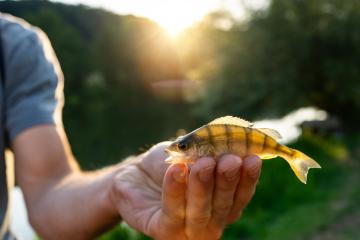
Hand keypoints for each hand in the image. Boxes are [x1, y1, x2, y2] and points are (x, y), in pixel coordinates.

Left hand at [110, 142, 261, 239]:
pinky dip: (175, 190)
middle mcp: (209, 221)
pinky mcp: (163, 230)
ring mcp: (186, 230)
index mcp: (221, 204)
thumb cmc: (168, 164)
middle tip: (229, 160)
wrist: (134, 174)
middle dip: (227, 182)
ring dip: (203, 186)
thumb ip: (212, 151)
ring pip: (200, 212)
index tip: (252, 158)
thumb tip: (235, 144)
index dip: (248, 179)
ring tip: (203, 162)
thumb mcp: (192, 153)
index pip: (240, 196)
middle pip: (223, 206)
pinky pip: (172, 212)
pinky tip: (176, 170)